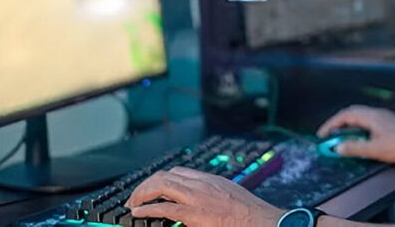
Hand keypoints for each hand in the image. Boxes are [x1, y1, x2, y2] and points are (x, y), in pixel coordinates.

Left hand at [125, 166, 282, 226]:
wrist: (261, 222)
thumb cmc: (250, 215)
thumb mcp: (231, 197)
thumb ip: (214, 196)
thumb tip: (204, 204)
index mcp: (211, 180)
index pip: (178, 171)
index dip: (160, 179)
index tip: (152, 188)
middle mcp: (202, 184)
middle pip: (166, 175)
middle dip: (146, 184)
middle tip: (136, 197)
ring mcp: (197, 198)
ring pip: (161, 185)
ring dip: (142, 194)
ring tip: (133, 204)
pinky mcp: (194, 214)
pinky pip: (164, 207)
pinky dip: (147, 208)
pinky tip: (138, 213)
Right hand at [316, 105, 394, 163]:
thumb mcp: (374, 150)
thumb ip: (354, 148)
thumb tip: (338, 147)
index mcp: (371, 116)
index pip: (345, 115)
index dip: (330, 124)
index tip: (322, 135)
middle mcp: (377, 113)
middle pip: (351, 113)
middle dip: (338, 124)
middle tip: (329, 136)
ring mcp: (384, 117)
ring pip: (360, 117)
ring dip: (349, 126)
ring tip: (343, 139)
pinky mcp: (390, 123)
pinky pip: (368, 122)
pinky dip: (359, 129)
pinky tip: (361, 139)